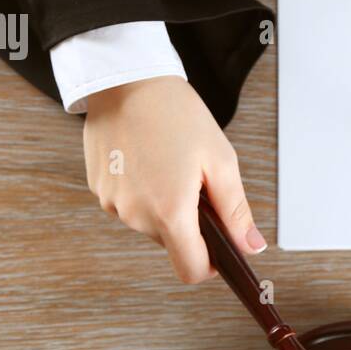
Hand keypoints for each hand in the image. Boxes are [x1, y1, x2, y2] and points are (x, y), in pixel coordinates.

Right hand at [83, 76, 265, 282]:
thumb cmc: (176, 113)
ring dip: (165, 204)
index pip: (190, 270)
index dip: (210, 265)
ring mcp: (113, 203)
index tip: (220, 246)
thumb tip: (251, 247)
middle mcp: (136, 215)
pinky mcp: (99, 188)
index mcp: (170, 211)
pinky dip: (143, 191)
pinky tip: (147, 158)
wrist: (127, 79)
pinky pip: (129, 204)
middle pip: (172, 243)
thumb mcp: (220, 160)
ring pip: (150, 223)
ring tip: (169, 162)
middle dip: (189, 222)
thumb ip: (236, 211)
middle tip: (196, 180)